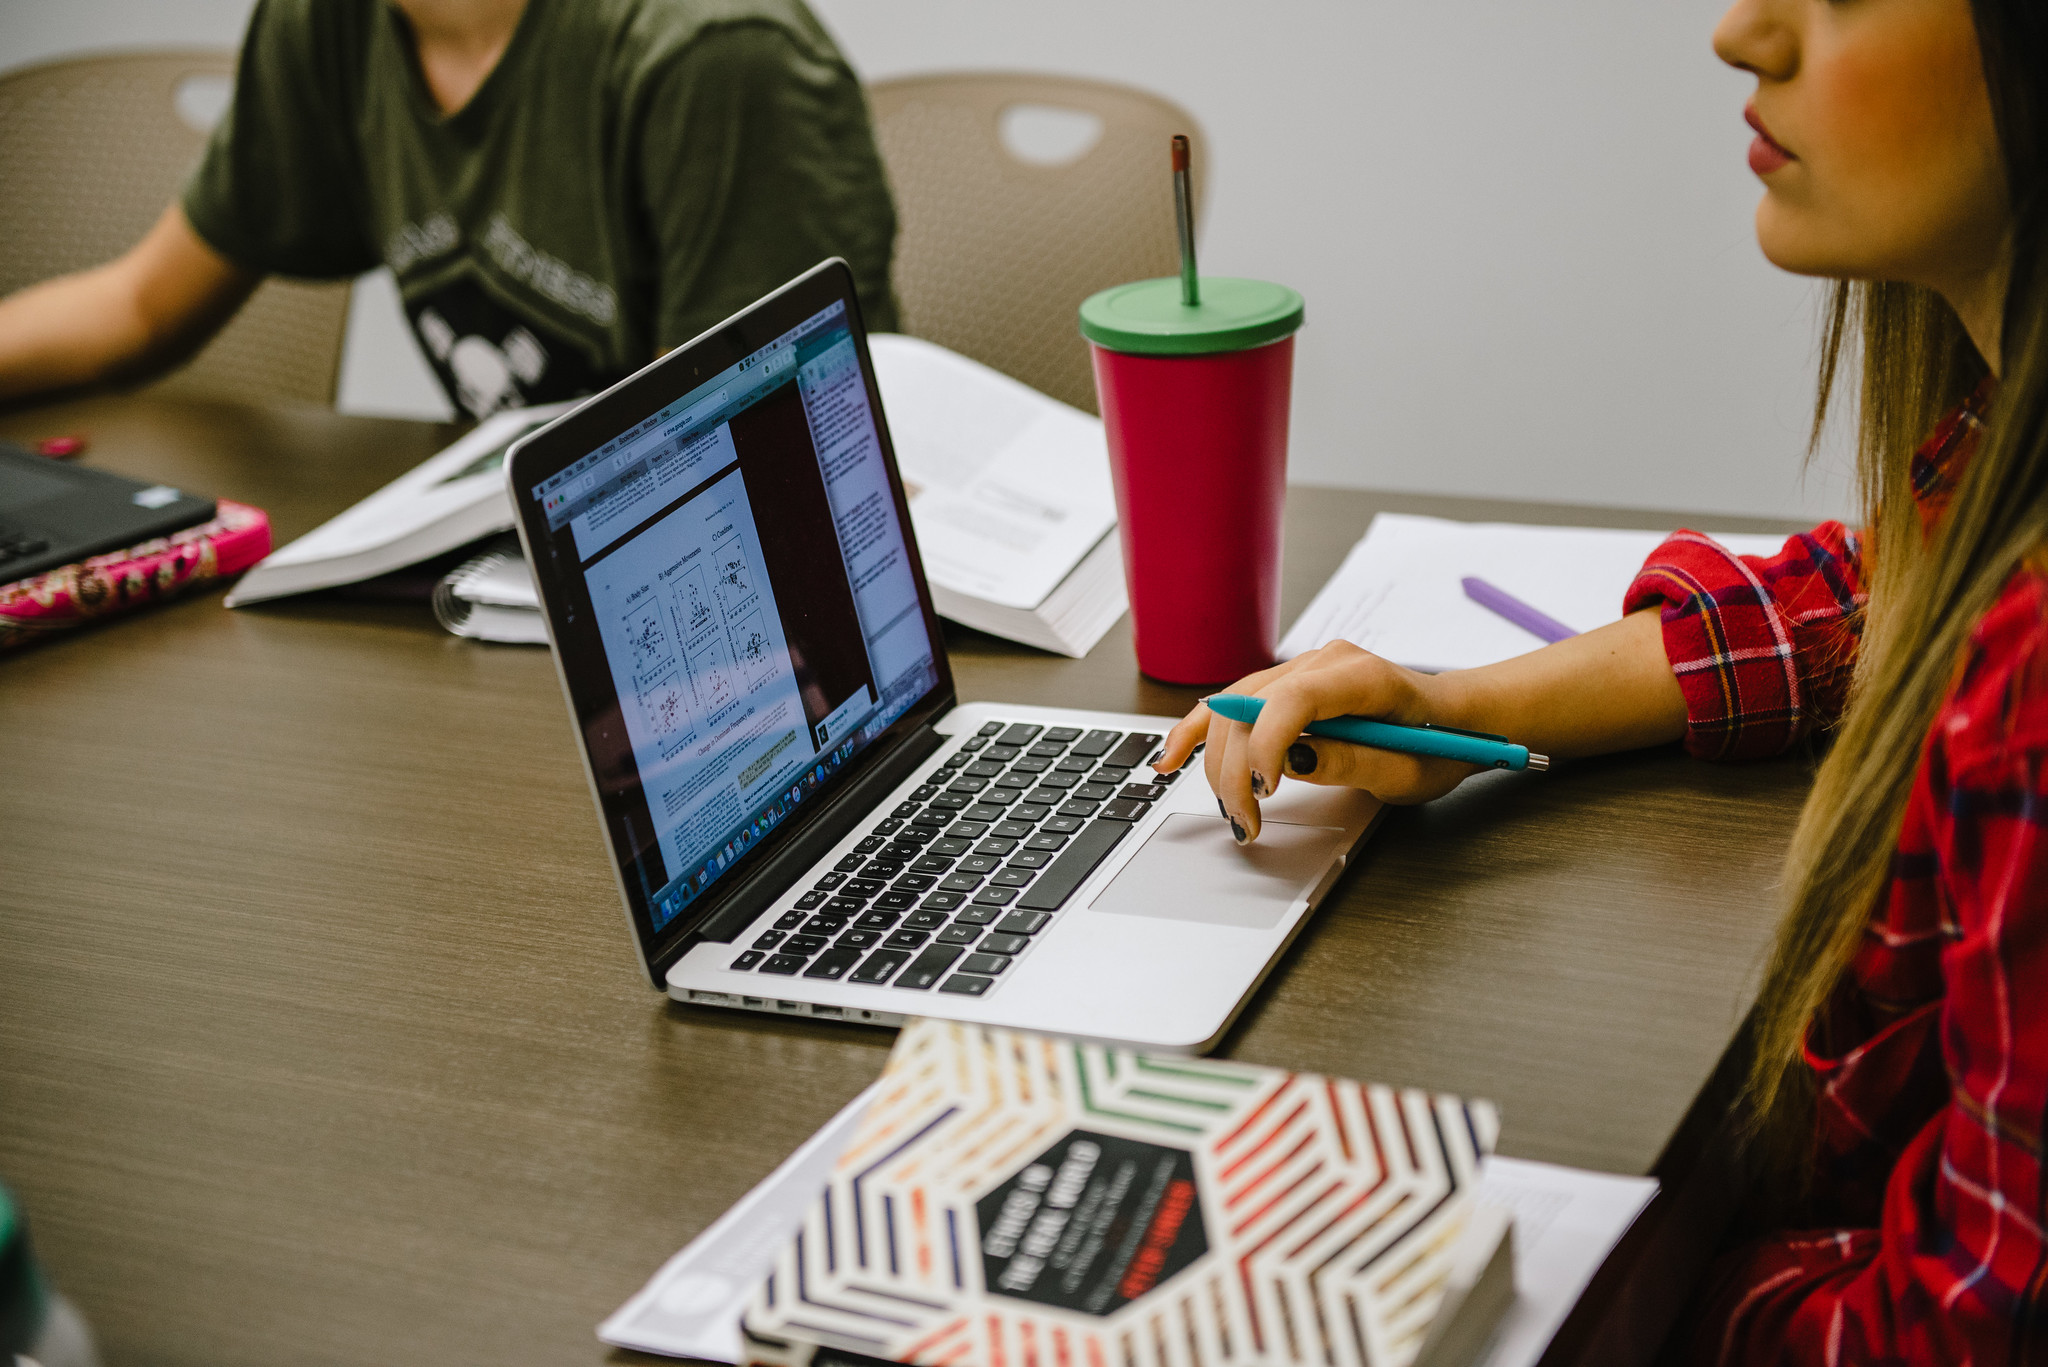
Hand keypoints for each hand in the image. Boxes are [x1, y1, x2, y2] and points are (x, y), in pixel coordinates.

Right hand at [1152, 640, 1479, 842]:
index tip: (1264, 791)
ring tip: (1228, 808)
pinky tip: (1171, 755)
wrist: (1455, 719)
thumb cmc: (1439, 742)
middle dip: (1236, 771)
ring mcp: (1300, 670)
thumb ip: (1353, 760)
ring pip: (1231, 710)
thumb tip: (1292, 759)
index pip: (1291, 699)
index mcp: (1359, 675)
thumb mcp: (1409, 768)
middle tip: (1247, 823)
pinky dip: (1201, 733)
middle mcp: (1322, 662)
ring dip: (1217, 762)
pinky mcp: (1284, 688)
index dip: (1266, 746)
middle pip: (1249, 709)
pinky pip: (1232, 706)